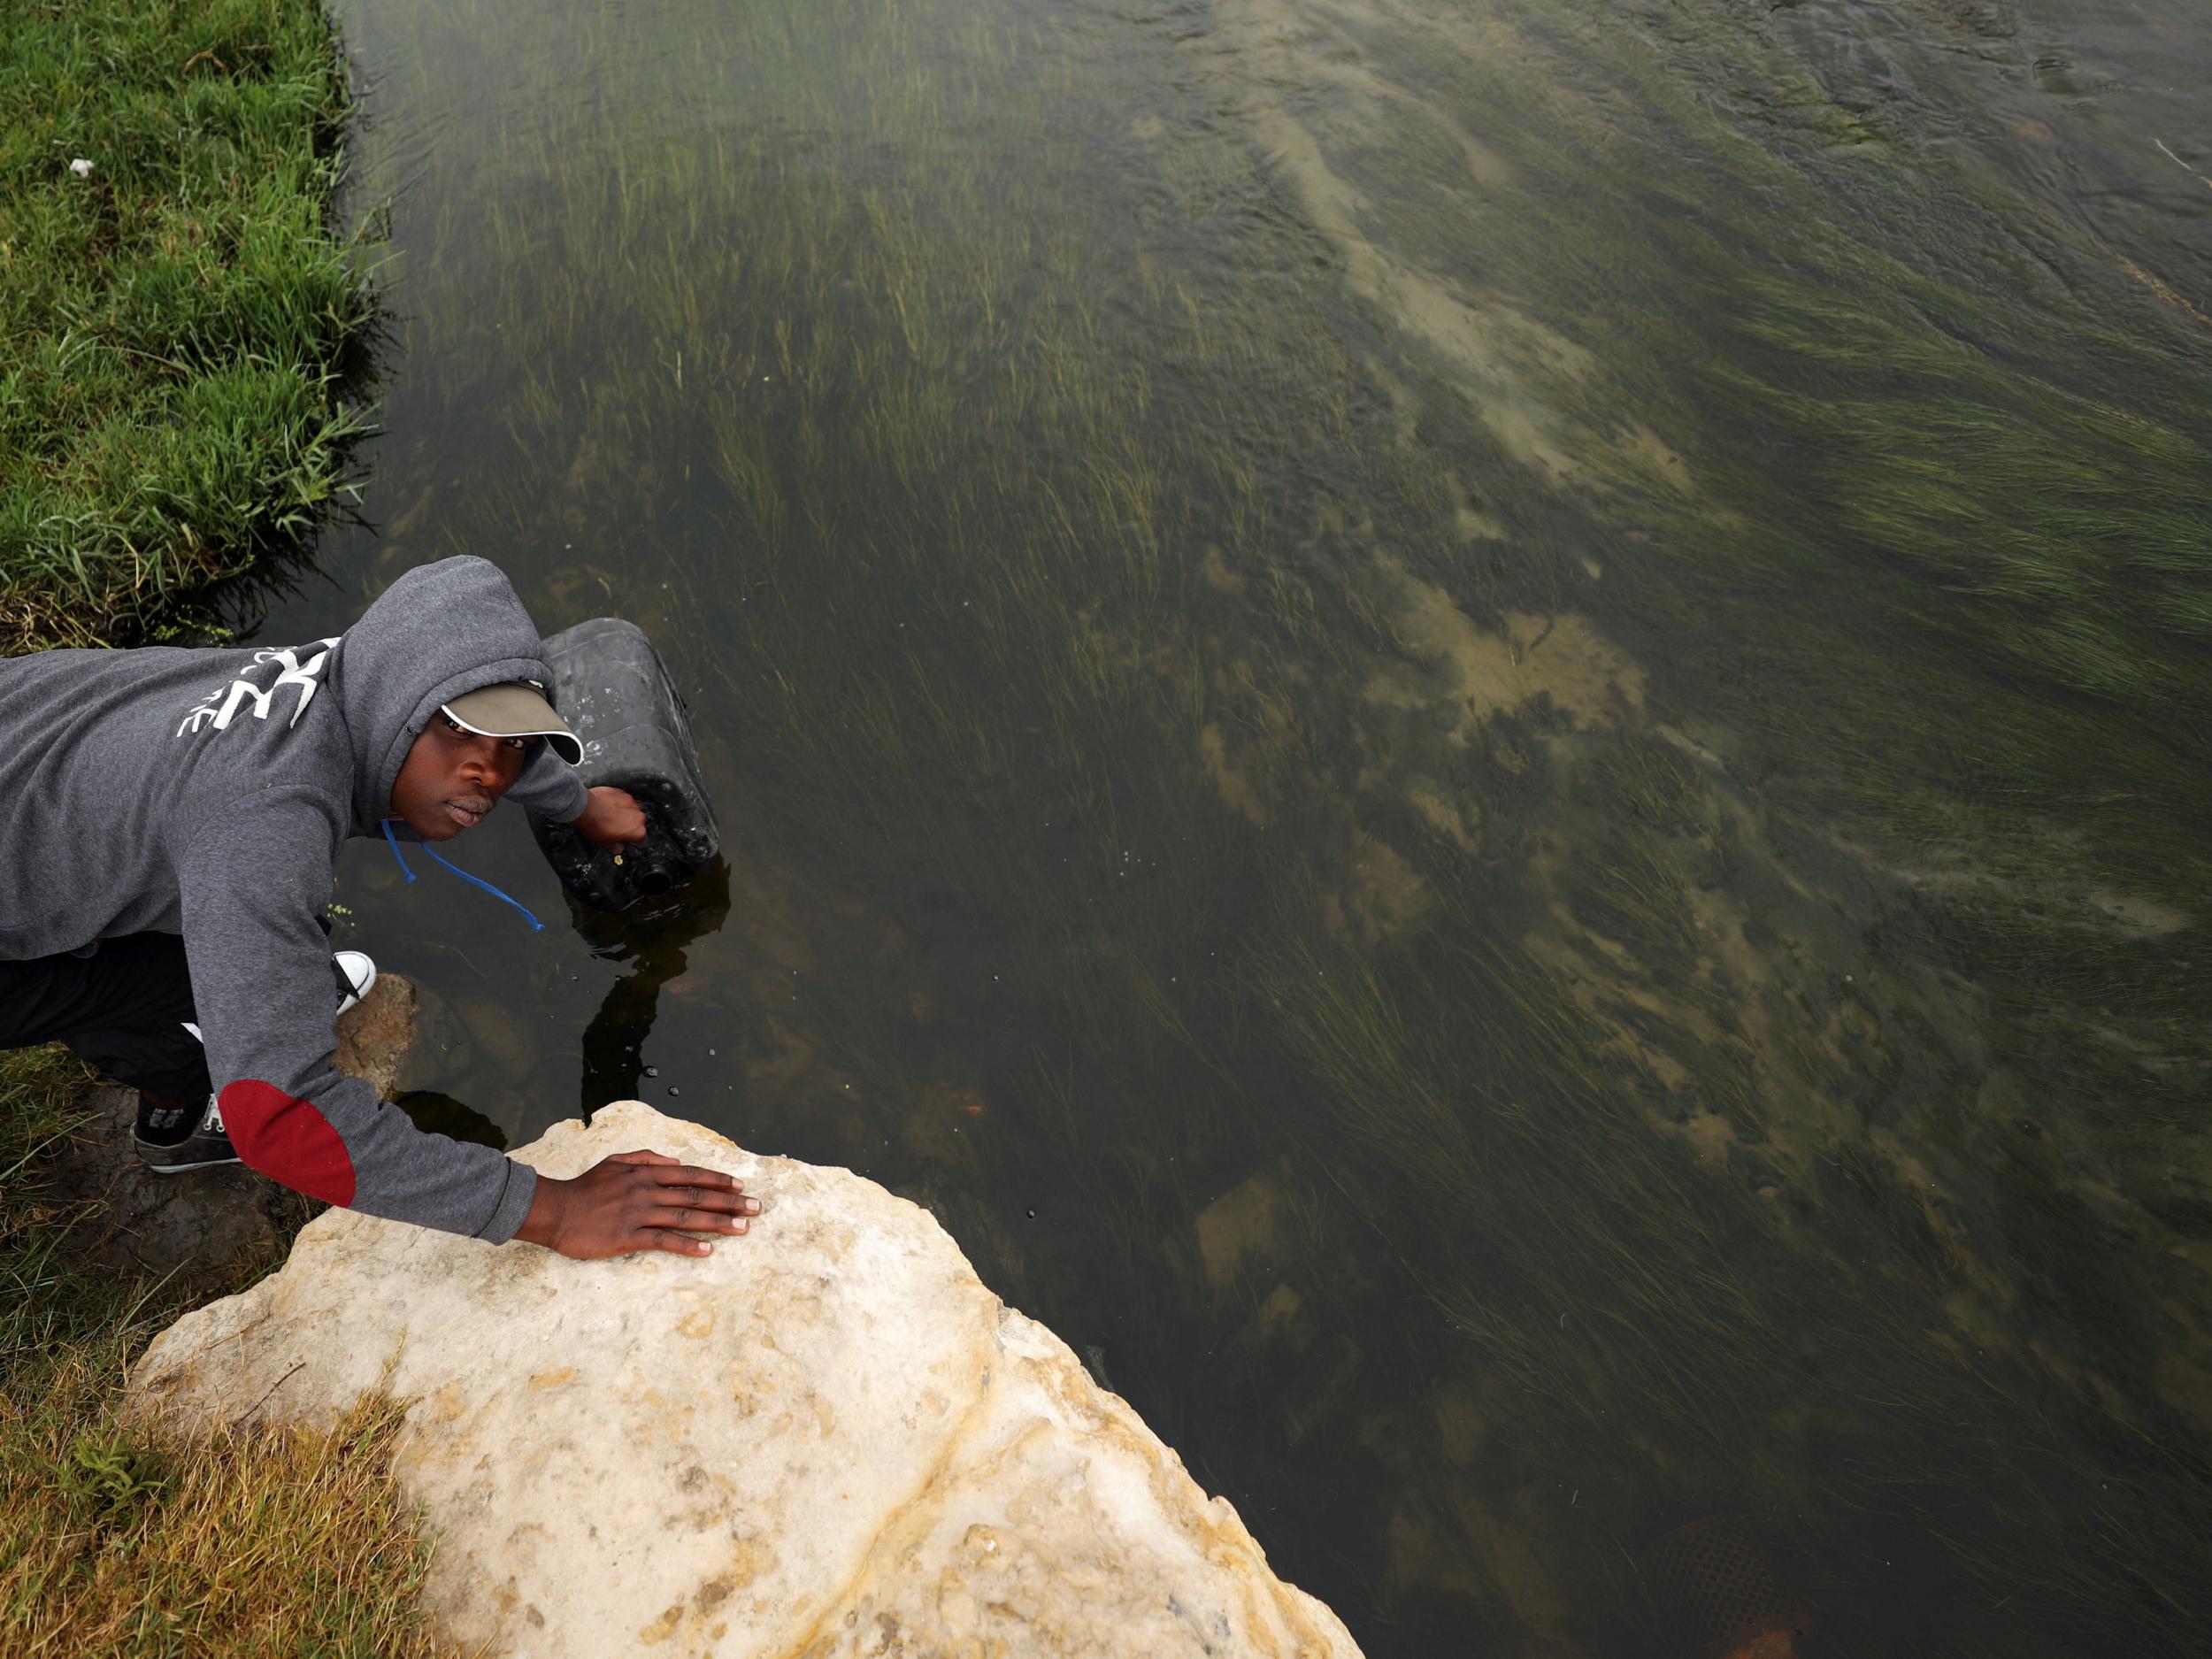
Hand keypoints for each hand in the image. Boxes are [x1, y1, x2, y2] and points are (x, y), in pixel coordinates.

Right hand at [513, 1149, 759, 1257]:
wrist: (555, 1210)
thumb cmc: (586, 1187)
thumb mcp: (615, 1161)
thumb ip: (646, 1158)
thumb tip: (675, 1162)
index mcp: (646, 1172)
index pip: (691, 1175)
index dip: (718, 1180)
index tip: (740, 1186)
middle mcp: (648, 1190)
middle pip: (696, 1195)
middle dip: (730, 1202)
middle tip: (757, 1208)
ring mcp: (639, 1214)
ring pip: (686, 1217)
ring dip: (718, 1223)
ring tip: (743, 1228)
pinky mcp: (629, 1237)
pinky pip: (664, 1241)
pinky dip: (688, 1246)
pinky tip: (707, 1251)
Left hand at [573, 786, 647, 845]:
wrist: (585, 808)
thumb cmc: (595, 824)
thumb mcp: (605, 844)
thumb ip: (616, 848)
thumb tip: (618, 848)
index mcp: (638, 831)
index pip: (641, 839)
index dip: (633, 841)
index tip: (627, 840)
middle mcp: (638, 816)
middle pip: (638, 823)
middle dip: (629, 826)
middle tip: (616, 828)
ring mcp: (631, 803)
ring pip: (631, 811)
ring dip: (624, 814)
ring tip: (610, 817)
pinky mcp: (623, 793)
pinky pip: (624, 801)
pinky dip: (619, 804)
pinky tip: (608, 808)